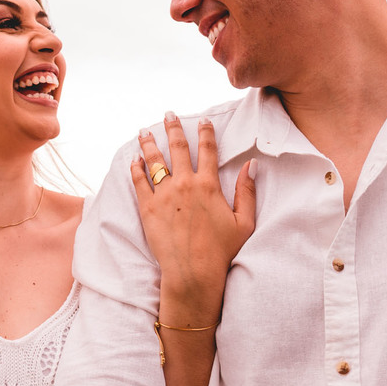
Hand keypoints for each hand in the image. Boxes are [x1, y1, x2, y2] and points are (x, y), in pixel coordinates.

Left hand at [129, 113, 255, 317]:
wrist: (193, 271)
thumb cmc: (221, 250)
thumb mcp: (244, 221)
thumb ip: (246, 191)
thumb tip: (252, 165)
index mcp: (209, 185)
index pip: (207, 151)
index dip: (206, 133)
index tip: (203, 121)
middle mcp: (185, 184)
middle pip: (178, 148)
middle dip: (174, 128)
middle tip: (169, 115)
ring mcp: (164, 195)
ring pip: (155, 161)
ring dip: (150, 143)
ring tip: (144, 131)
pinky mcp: (148, 208)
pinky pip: (139, 182)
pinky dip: (136, 168)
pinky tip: (134, 159)